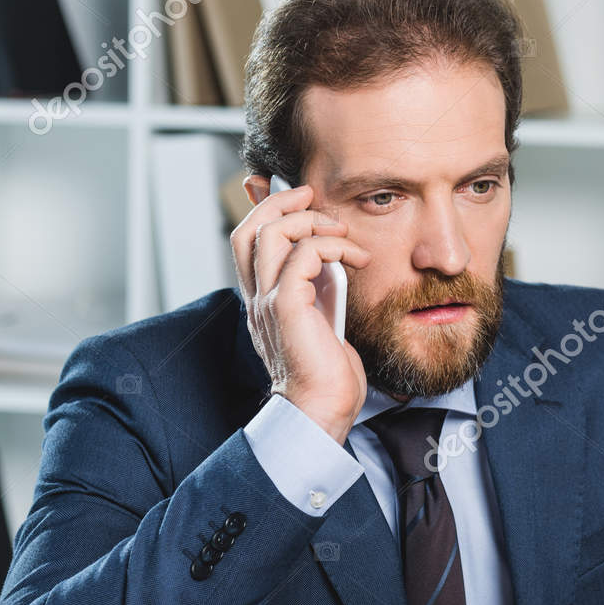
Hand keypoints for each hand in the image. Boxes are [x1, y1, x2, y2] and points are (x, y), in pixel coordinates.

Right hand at [231, 182, 372, 443]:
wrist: (321, 411)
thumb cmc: (328, 376)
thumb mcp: (323, 320)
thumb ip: (318, 290)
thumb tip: (328, 260)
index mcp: (262, 301)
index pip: (247, 241)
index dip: (262, 208)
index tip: (290, 193)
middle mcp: (257, 298)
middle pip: (248, 228)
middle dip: (280, 203)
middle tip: (312, 196)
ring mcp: (267, 302)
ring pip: (269, 233)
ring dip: (309, 220)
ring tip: (340, 230)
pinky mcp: (286, 307)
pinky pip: (303, 256)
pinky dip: (333, 246)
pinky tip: (356, 257)